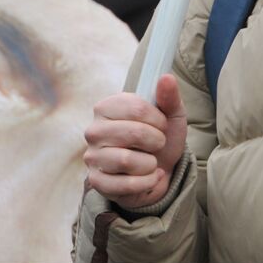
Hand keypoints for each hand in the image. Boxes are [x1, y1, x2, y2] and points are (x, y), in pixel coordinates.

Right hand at [83, 74, 187, 210]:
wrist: (157, 173)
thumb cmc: (159, 140)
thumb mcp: (170, 116)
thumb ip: (169, 97)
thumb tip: (166, 77)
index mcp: (105, 108)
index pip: (135, 107)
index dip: (157, 119)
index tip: (161, 125)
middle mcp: (94, 130)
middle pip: (132, 132)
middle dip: (156, 141)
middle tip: (157, 144)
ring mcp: (92, 157)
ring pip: (127, 160)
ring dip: (150, 163)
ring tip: (150, 162)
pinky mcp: (97, 181)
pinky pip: (127, 184)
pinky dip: (147, 182)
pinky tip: (148, 177)